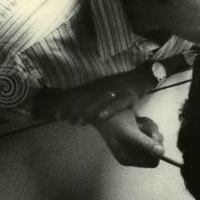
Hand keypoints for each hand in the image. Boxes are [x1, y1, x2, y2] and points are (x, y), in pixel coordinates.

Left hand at [35, 67, 154, 124]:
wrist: (141, 77)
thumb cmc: (120, 85)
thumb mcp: (103, 88)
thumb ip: (91, 96)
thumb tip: (75, 108)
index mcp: (96, 84)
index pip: (78, 94)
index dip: (67, 105)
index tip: (57, 115)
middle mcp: (104, 86)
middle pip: (86, 98)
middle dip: (74, 110)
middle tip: (67, 122)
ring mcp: (116, 90)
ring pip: (99, 101)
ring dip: (88, 112)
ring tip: (79, 123)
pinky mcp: (129, 95)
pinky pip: (118, 103)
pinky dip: (110, 109)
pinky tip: (101, 117)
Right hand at [93, 110, 163, 167]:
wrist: (103, 107)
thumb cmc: (114, 121)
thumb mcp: (129, 133)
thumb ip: (145, 144)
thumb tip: (161, 153)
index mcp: (128, 159)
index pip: (153, 162)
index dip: (155, 150)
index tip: (150, 137)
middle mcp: (132, 155)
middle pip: (156, 150)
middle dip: (153, 136)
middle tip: (142, 127)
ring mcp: (135, 145)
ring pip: (156, 139)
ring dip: (151, 128)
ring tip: (139, 123)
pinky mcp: (137, 135)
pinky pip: (152, 132)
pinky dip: (148, 124)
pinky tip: (138, 120)